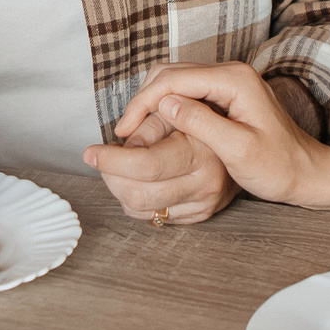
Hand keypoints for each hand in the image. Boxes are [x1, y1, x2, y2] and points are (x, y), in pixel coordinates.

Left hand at [83, 113, 237, 225]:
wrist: (239, 144)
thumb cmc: (202, 120)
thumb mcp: (177, 112)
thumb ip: (147, 126)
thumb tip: (121, 145)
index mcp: (202, 152)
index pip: (147, 165)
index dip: (111, 160)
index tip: (90, 152)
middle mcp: (205, 184)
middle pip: (138, 194)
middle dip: (111, 177)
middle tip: (103, 159)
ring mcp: (202, 205)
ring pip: (140, 210)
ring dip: (119, 188)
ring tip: (120, 168)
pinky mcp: (197, 217)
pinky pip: (151, 217)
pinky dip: (134, 200)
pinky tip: (138, 181)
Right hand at [109, 64, 329, 212]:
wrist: (307, 173)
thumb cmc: (279, 167)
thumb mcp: (239, 150)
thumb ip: (202, 124)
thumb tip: (164, 105)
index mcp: (235, 80)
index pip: (173, 79)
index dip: (143, 103)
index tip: (124, 132)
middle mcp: (231, 72)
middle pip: (170, 73)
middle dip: (142, 100)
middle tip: (125, 134)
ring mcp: (228, 81)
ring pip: (174, 80)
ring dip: (151, 103)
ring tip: (135, 133)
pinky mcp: (225, 94)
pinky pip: (186, 91)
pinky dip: (165, 107)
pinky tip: (155, 129)